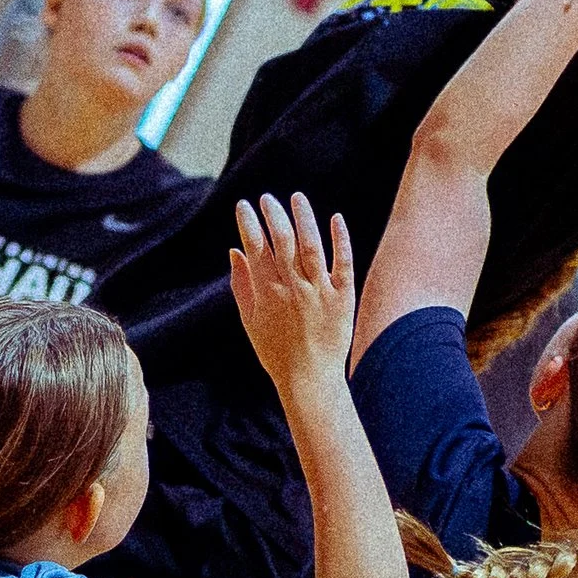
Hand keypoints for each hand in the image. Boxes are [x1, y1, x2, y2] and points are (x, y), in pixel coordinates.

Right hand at [229, 190, 353, 396]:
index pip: (255, 249)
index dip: (248, 224)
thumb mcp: (250, 319)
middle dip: (272, 215)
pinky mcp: (342, 297)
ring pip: (311, 247)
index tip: (243, 206)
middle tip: (267, 199)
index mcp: (267, 294)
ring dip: (303, 218)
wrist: (309, 379)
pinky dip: (339, 240)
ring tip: (296, 198)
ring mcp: (319, 292)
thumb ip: (241, 284)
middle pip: (282, 242)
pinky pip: (342, 263)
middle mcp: (293, 289)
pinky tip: (335, 218)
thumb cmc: (275, 351)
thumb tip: (234, 250)